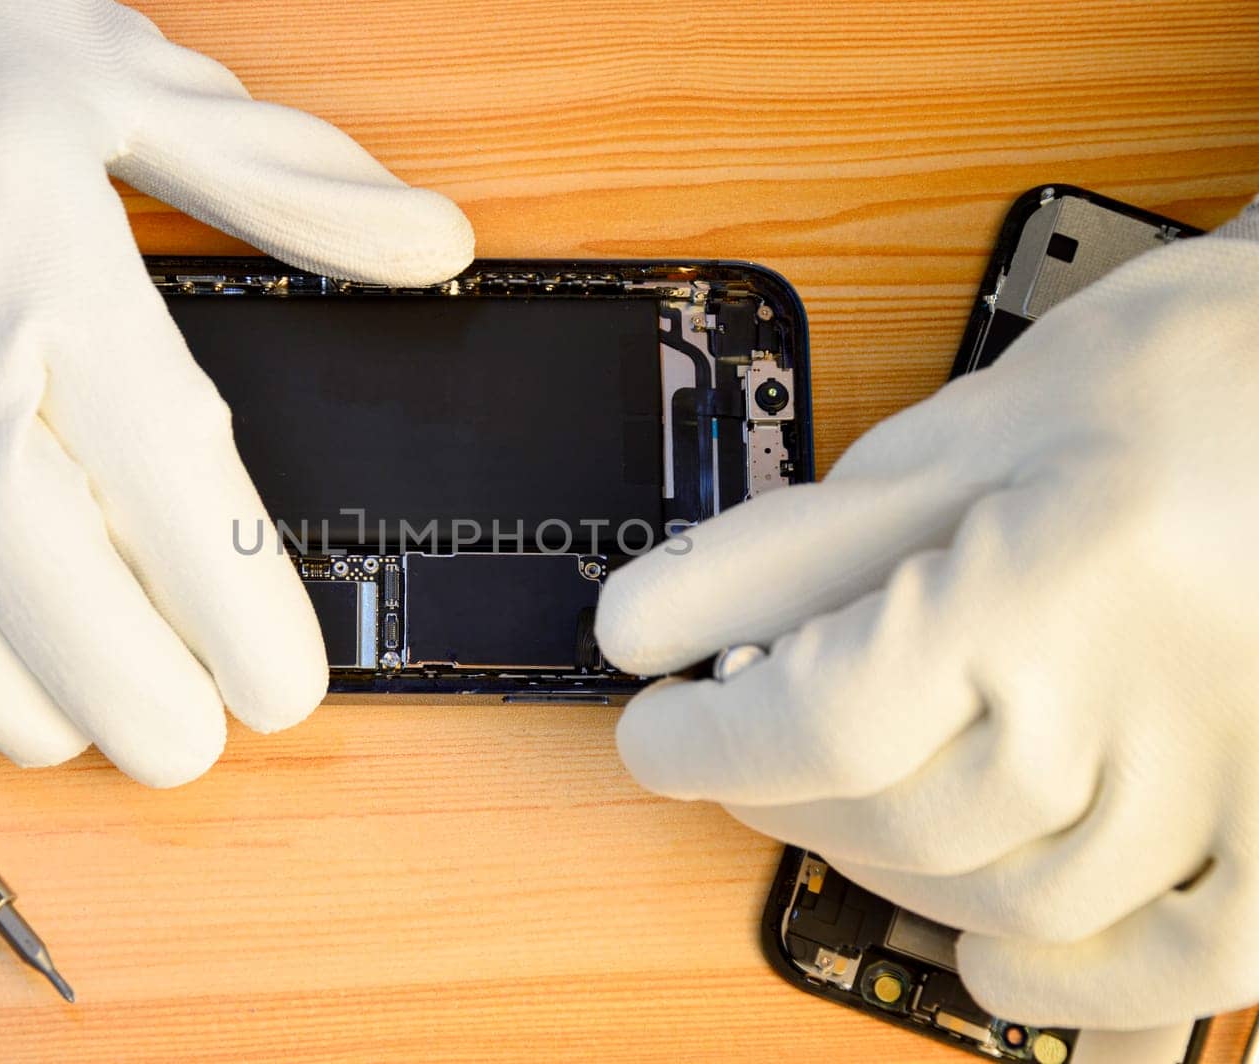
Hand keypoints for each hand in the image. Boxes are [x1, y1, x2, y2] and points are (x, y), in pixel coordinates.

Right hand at [0, 0, 471, 785]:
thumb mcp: (131, 77)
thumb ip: (287, 177)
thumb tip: (429, 242)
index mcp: (45, 247)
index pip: (161, 461)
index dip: (230, 599)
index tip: (282, 685)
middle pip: (23, 547)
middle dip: (115, 678)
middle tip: (184, 749)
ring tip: (72, 733)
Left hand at [595, 211, 1258, 1027]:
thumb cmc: (1163, 382)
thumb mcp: (951, 443)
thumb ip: (788, 550)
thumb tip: (640, 628)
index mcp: (1056, 578)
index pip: (824, 720)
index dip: (708, 745)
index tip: (658, 733)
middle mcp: (1152, 699)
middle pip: (896, 820)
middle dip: (777, 793)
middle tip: (736, 746)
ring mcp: (1236, 776)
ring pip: (1006, 897)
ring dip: (881, 869)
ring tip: (835, 809)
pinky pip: (1180, 960)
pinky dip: (1071, 983)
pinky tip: (993, 963)